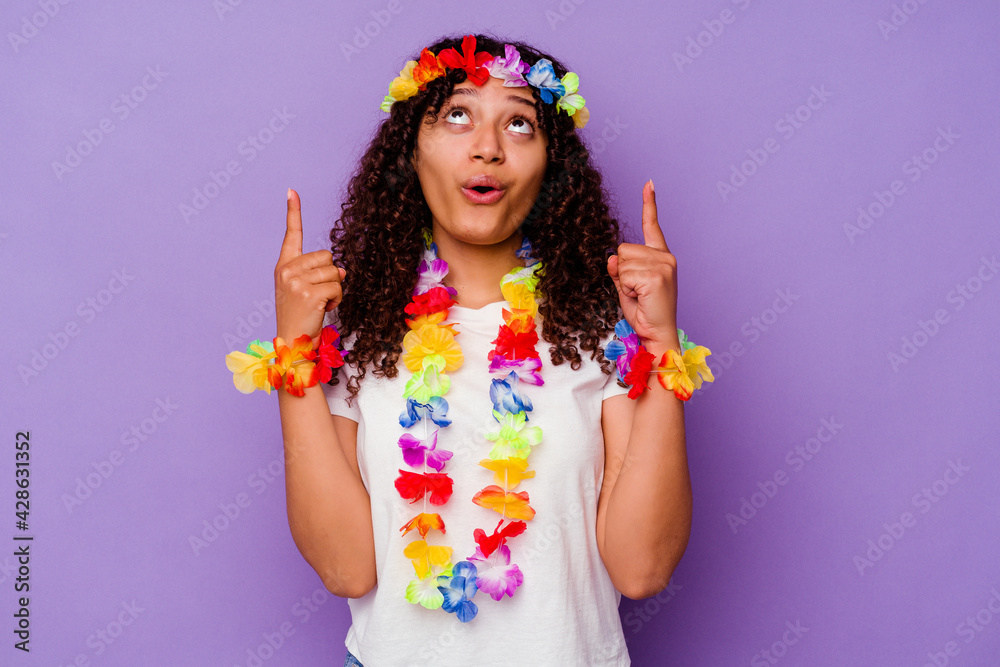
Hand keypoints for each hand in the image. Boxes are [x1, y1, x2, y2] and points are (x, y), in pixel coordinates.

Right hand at [274, 188, 345, 340]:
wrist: (294, 342)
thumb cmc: (301, 316)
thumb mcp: (305, 289)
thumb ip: (319, 273)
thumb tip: (342, 271)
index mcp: (284, 266)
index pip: (291, 235)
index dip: (293, 212)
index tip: (292, 191)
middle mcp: (287, 270)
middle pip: (327, 256)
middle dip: (330, 276)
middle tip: (318, 295)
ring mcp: (296, 281)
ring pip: (335, 272)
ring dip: (335, 290)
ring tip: (319, 303)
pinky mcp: (309, 293)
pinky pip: (338, 287)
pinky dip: (337, 300)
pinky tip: (324, 309)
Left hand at [606, 180, 678, 350]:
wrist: (656, 335)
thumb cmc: (644, 312)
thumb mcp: (626, 286)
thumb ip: (620, 268)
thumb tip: (613, 258)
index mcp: (661, 257)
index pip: (652, 226)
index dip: (649, 204)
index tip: (648, 183)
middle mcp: (665, 258)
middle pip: (623, 249)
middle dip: (622, 271)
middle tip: (636, 291)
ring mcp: (663, 266)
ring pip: (622, 261)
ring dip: (624, 282)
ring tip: (639, 296)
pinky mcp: (657, 277)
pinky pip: (625, 275)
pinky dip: (626, 289)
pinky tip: (641, 298)